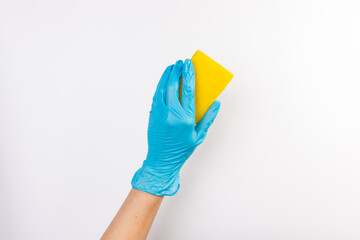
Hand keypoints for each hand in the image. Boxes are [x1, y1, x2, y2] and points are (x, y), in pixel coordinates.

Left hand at [131, 59, 220, 195]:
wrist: (161, 160)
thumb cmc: (181, 150)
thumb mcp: (198, 136)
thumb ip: (208, 118)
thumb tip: (216, 103)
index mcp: (185, 118)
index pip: (188, 90)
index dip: (189, 75)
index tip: (189, 64)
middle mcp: (171, 113)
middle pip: (173, 86)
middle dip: (177, 71)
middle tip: (180, 62)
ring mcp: (160, 113)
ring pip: (162, 88)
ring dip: (167, 76)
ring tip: (171, 67)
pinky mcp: (153, 115)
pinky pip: (156, 96)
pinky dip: (160, 85)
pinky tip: (164, 81)